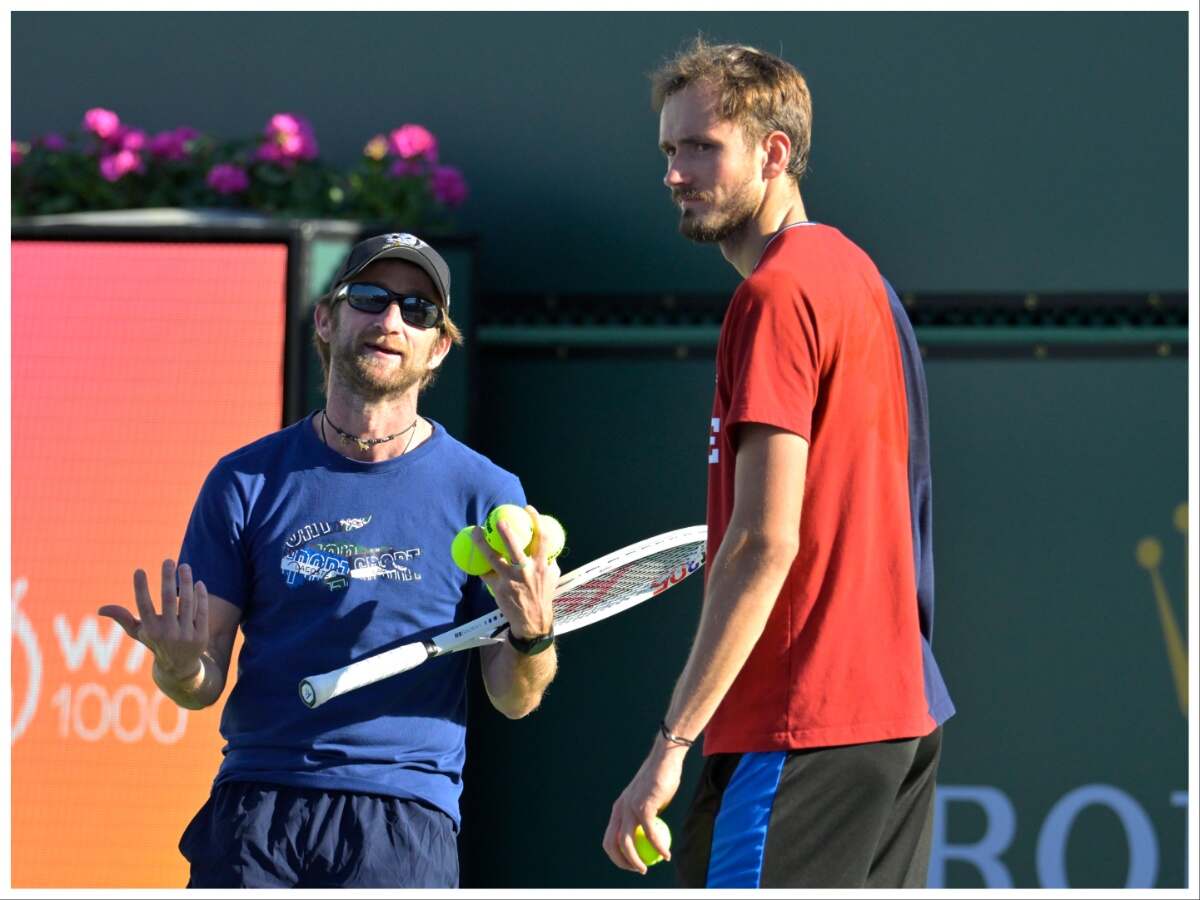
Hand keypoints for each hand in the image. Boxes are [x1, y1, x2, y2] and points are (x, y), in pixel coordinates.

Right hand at [99, 559, 208, 679]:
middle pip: (169, 600)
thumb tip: (100, 609)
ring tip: (184, 566)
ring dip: (186, 582)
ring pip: (188, 603)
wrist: (180, 667)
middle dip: (168, 579)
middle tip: (168, 560)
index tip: (139, 570)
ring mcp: (186, 635)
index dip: (140, 588)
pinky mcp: (202, 636)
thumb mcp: (139, 632)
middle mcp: (167, 633)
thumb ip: (123, 618)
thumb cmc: (156, 642)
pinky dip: (201, 596)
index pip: (143, 606)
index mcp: (150, 631)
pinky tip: (198, 582)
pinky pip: (202, 611)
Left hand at [473, 505, 558, 638]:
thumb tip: (547, 544)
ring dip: (482, 543)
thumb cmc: (543, 595)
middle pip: (515, 547)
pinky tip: (471, 555)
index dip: (536, 521)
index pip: (542, 538)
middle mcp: (526, 571)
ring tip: (475, 530)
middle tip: (498, 519)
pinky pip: (486, 573)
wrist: (533, 621)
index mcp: (541, 565)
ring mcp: (511, 580)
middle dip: (506, 531)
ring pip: (493, 558)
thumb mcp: (552, 576)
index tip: (528, 509)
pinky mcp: (499, 589)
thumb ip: (549, 560)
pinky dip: (479, 565)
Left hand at [603, 741, 685, 873]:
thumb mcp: (648, 800)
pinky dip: (658, 847)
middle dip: (621, 862)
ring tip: (646, 868)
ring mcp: (630, 807)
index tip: (631, 864)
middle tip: (637, 870)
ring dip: (635, 861)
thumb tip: (648, 838)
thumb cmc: (660, 779)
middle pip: (612, 843)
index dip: (616, 855)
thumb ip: (644, 816)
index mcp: (619, 808)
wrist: (665, 759)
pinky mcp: (644, 806)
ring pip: (627, 842)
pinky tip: (666, 854)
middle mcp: (620, 808)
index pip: (609, 837)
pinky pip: (650, 834)